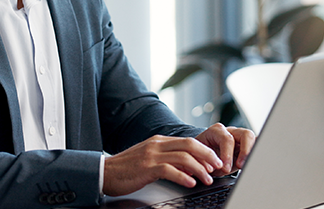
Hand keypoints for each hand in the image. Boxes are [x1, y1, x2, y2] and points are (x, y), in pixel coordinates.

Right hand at [103, 135, 224, 196]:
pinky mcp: (146, 167)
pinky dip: (183, 176)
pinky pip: (169, 170)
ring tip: (207, 179)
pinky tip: (190, 183)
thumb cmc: (127, 168)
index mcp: (158, 141)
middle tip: (218, 167)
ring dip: (199, 169)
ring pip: (183, 157)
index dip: (204, 151)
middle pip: (189, 144)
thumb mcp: (149, 159)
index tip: (215, 161)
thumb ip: (168, 159)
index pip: (187, 141)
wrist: (105, 172)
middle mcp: (156, 144)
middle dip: (207, 155)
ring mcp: (151, 155)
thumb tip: (189, 167)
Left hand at [194, 123, 254, 176]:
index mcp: (216, 131)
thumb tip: (215, 168)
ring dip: (252, 153)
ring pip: (254, 139)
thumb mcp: (200, 158)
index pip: (226, 139)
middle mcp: (230, 132)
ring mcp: (240, 137)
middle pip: (246, 135)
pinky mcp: (247, 145)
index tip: (225, 168)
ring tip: (247, 166)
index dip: (227, 154)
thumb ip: (206, 162)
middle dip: (245, 151)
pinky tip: (253, 164)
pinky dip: (256, 154)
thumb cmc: (201, 156)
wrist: (201, 155)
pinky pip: (256, 146)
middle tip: (240, 166)